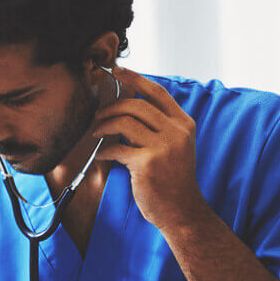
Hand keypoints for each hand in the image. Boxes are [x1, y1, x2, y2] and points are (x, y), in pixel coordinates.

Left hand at [92, 66, 209, 230]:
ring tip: (96, 133)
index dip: (134, 78)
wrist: (181, 210)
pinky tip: (102, 155)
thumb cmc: (172, 179)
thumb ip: (159, 126)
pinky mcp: (147, 163)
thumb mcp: (174, 146)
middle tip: (97, 115)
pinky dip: (104, 150)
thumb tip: (128, 106)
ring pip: (124, 122)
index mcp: (183, 123)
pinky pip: (116, 147)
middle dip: (110, 106)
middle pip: (136, 104)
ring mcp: (163, 147)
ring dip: (103, 125)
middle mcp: (176, 132)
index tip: (115, 70)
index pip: (156, 92)